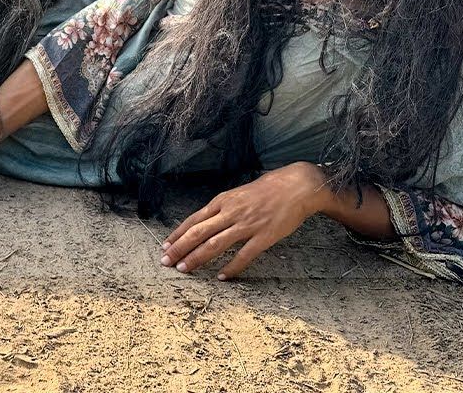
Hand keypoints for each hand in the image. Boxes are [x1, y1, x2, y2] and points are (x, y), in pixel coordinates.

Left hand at [161, 162, 332, 279]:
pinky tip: (222, 277)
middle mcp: (230, 213)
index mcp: (223, 202)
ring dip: (197, 258)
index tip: (165, 246)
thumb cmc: (268, 189)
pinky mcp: (263, 236)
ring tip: (184, 269)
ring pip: (215, 244)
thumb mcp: (238, 194)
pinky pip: (244, 255)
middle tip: (166, 262)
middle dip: (180, 248)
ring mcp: (247, 225)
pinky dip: (232, 267)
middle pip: (198, 233)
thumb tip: (206, 221)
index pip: (193, 220)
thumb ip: (222, 208)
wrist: (297, 186)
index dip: (177, 234)